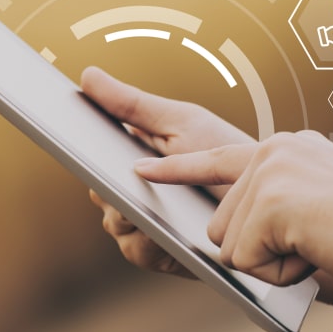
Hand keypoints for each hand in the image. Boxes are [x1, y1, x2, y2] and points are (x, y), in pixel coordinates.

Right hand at [81, 66, 251, 278]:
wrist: (269, 194)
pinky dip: (143, 236)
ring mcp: (146, 227)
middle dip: (106, 182)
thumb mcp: (178, 121)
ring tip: (137, 196)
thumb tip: (87, 76)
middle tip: (116, 169)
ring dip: (124, 210)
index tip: (64, 135)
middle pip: (98, 192)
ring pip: (113, 223)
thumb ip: (131, 104)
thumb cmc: (225, 153)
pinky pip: (137, 249)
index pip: (92, 158)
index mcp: (133, 161)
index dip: (79, 149)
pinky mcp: (163, 255)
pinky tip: (154, 224)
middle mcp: (134, 196)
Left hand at [132, 132, 332, 306]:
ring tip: (328, 249)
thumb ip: (274, 220)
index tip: (139, 168)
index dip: (176, 170)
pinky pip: (244, 263)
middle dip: (261, 256)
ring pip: (227, 247)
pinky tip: (323, 255)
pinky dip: (281, 276)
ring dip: (273, 266)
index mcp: (290, 150)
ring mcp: (273, 170)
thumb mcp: (322, 224)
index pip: (217, 160)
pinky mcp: (274, 199)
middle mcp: (277, 150)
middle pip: (219, 226)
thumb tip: (223, 245)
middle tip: (323, 247)